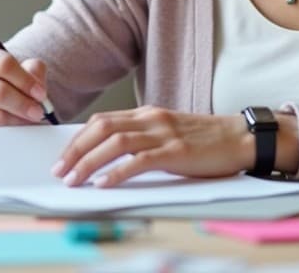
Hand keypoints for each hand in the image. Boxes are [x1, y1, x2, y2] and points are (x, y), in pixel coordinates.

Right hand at [0, 47, 49, 157]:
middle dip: (23, 104)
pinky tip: (13, 131)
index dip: (26, 81)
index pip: (4, 64)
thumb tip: (38, 86)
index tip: (41, 94)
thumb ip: (32, 72)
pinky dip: (5, 134)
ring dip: (17, 121)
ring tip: (28, 122)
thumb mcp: (16, 72)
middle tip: (38, 112)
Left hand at [51, 106, 252, 187]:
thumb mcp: (167, 132)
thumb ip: (141, 138)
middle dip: (75, 150)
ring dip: (89, 162)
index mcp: (146, 113)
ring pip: (115, 143)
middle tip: (59, 171)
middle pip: (101, 129)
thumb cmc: (204, 140)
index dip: (77, 139)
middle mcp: (150, 119)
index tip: (62, 157)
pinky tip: (104, 184)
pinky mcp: (176, 151)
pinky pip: (139, 160)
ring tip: (74, 179)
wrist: (239, 138)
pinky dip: (117, 172)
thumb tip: (108, 157)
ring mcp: (163, 133)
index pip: (102, 121)